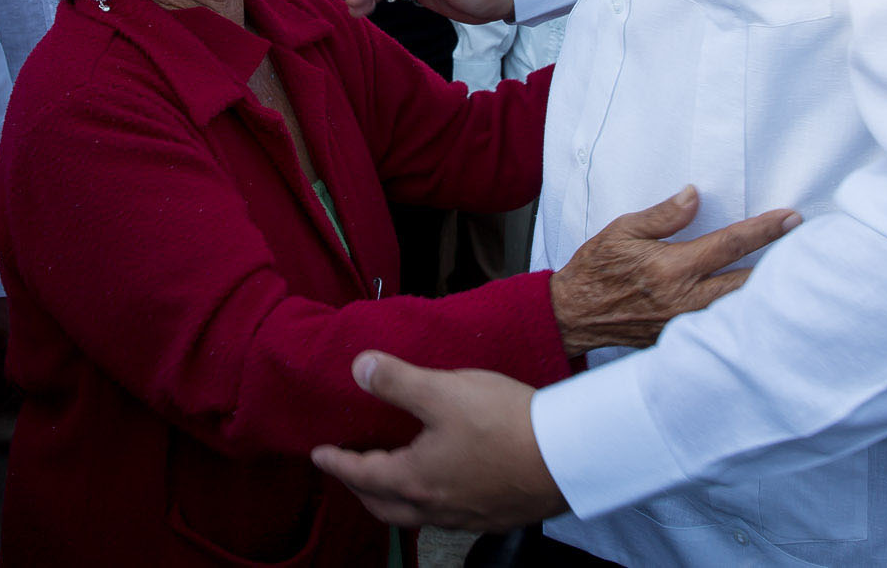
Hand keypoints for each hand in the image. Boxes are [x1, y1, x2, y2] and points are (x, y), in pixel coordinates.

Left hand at [311, 354, 566, 531]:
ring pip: (415, 516)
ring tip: (393, 480)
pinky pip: (447, 517)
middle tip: (351, 470)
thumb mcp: (444, 391)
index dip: (336, 463)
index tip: (319, 455)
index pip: (361, 474)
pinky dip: (430, 504)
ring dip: (395, 499)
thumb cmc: (505, 423)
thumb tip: (358, 368)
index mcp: (415, 479)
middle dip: (361, 488)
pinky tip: (445, 486)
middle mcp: (435, 507)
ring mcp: (465, 517)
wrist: (567, 456)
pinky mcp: (494, 516)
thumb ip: (397, 381)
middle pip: (384, 505)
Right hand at [550, 187, 799, 355]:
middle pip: (749, 285)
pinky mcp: (680, 339)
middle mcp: (684, 300)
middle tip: (811, 251)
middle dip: (782, 267)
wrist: (573, 314)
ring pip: (739, 311)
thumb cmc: (596, 269)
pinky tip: (758, 307)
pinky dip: (742, 316)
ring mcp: (685, 325)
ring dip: (766, 295)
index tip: (792, 218)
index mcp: (672, 268)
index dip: (764, 230)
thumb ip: (663, 215)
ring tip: (795, 278)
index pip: (730, 245)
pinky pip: (720, 328)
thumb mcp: (622, 230)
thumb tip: (694, 195)